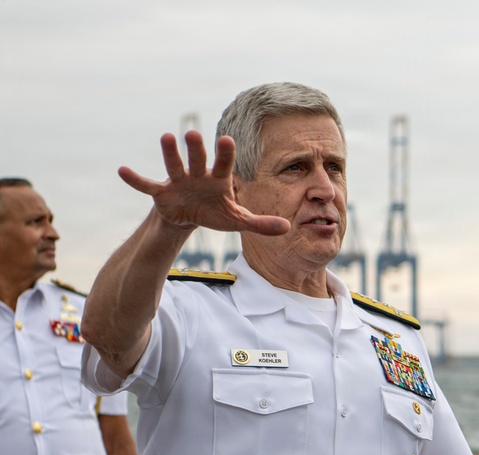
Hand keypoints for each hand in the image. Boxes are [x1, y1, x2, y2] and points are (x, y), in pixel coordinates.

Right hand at [118, 131, 288, 236]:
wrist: (192, 217)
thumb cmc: (217, 212)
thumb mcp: (238, 220)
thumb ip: (261, 223)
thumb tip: (287, 228)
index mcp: (219, 180)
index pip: (224, 165)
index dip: (225, 154)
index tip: (228, 139)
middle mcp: (198, 175)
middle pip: (198, 160)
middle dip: (197, 149)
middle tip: (195, 134)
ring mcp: (179, 182)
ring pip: (174, 166)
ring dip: (170, 154)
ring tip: (166, 136)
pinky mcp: (162, 193)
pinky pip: (147, 185)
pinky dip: (135, 180)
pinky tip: (122, 170)